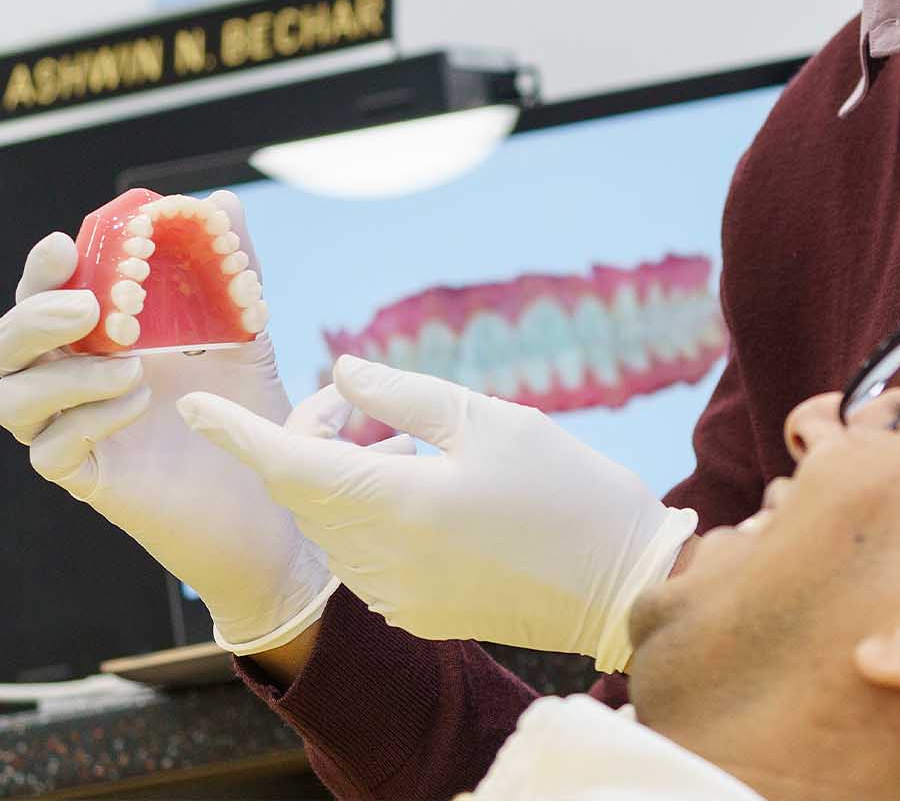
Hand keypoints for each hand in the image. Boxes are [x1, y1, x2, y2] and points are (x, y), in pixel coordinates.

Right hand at [0, 193, 339, 653]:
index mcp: (98, 339)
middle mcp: (71, 382)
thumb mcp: (245, 324)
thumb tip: (219, 201)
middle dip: (32, 318)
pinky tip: (138, 404)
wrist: (269, 490)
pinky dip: (88, 421)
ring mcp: (73, 432)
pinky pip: (52, 452)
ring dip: (64, 376)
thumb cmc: (244, 404)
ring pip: (11, 400)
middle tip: (87, 308)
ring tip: (134, 367)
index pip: (46, 297)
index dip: (42, 271)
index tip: (65, 244)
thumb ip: (231, 263)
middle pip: (4, 348)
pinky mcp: (89, 480)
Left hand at [178, 357, 696, 671]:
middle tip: (346, 403)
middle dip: (304, 442)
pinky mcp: (417, 613)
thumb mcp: (487, 419)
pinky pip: (364, 556)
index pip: (288, 465)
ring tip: (398, 440)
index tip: (195, 406)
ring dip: (340, 477)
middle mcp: (381, 560)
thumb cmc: (563, 487)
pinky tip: (420, 489)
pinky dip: (368, 514)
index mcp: (395, 504)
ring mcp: (397, 596)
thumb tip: (340, 373)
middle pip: (306, 493)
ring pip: (331, 524)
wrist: (618, 581)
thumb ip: (402, 394)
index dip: (236, 433)